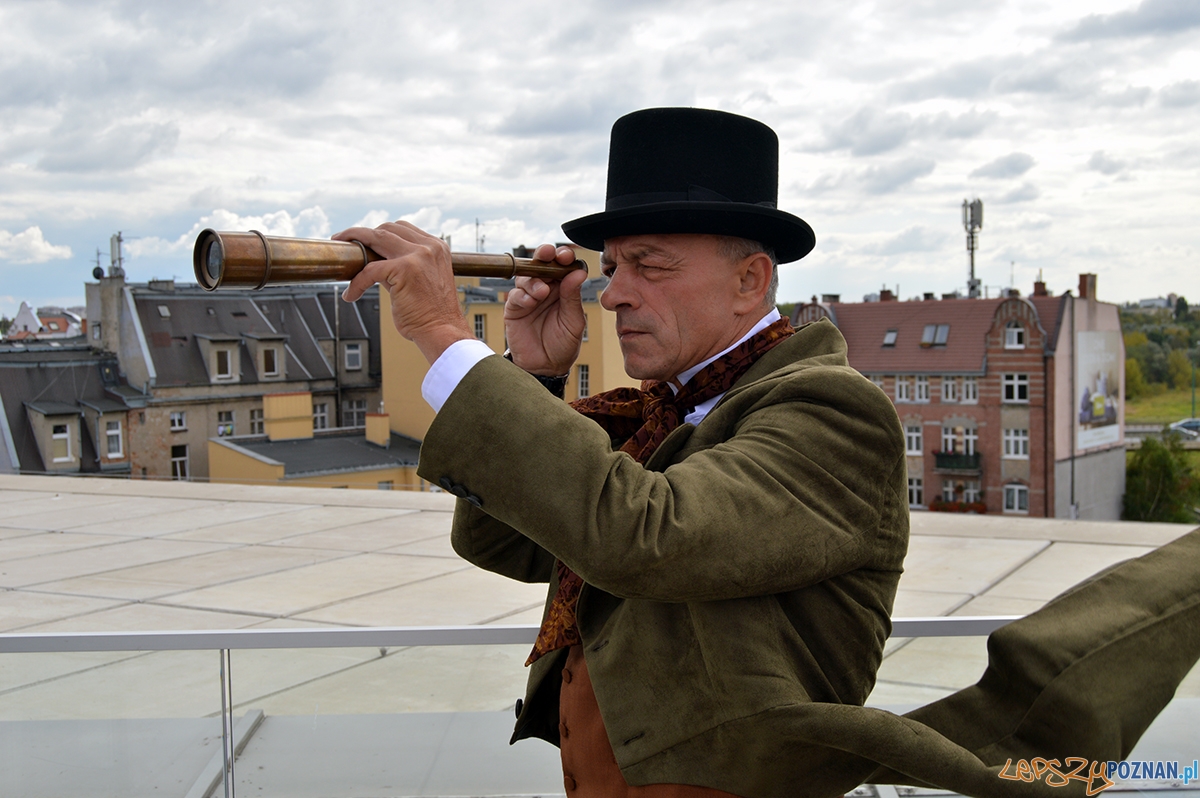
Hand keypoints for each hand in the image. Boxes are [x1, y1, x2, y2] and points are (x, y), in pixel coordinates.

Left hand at [335, 221, 471, 365]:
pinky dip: (357, 283)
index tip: (364, 239)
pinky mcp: (404, 269)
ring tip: (343, 254)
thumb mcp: (423, 280)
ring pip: (376, 237)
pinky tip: (351, 295)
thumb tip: (374, 262)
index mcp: (437, 247)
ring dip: (354, 240)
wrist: (443, 332)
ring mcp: (417, 256)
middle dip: (364, 234)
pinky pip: (369, 270)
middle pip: (388, 228)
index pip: (403, 229)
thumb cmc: (432, 314)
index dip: (381, 232)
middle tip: (346, 242)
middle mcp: (429, 247)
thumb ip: (403, 266)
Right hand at [504, 243, 588, 374]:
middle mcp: (545, 289)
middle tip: (548, 254)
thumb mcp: (573, 321)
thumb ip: (572, 297)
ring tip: (542, 291)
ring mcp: (528, 297)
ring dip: (533, 279)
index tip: (566, 255)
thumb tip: (578, 272)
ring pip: (526, 276)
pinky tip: (530, 302)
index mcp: (563, 289)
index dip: (563, 257)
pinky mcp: (514, 309)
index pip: (562, 266)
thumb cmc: (563, 344)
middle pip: (541, 264)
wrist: (547, 367)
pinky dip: (522, 295)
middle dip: (544, 255)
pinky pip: (515, 295)